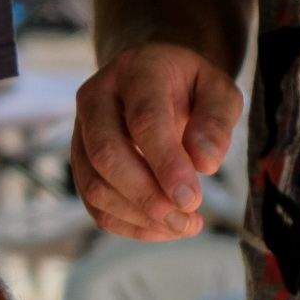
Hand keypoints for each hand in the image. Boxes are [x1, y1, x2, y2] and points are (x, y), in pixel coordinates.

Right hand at [71, 43, 243, 241]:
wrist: (155, 80)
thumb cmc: (191, 88)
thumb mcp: (218, 91)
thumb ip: (217, 122)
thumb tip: (205, 164)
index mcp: (136, 71)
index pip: (144, 120)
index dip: (166, 163)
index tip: (192, 200)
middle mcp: (97, 98)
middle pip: (107, 155)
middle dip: (146, 196)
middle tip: (186, 219)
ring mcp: (81, 132)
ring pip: (94, 186)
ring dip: (138, 216)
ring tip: (183, 226)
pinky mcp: (80, 163)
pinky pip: (94, 205)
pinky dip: (129, 226)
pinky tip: (163, 228)